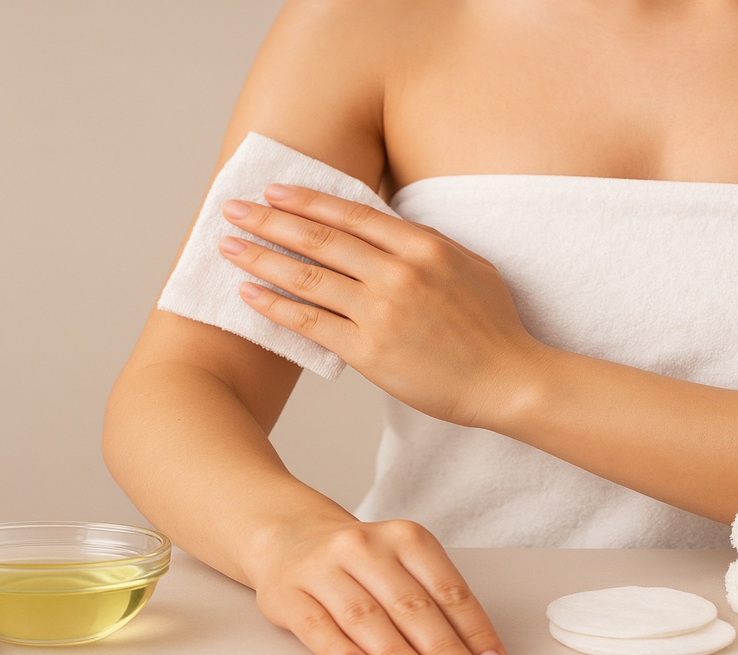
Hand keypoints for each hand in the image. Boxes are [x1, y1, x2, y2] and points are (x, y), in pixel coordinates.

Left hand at [217, 184, 551, 427]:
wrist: (508, 380)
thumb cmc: (493, 327)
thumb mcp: (470, 266)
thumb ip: (426, 244)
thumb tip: (389, 225)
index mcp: (424, 246)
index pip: (351, 215)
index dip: (306, 200)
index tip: (272, 190)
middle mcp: (398, 273)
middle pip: (320, 240)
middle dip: (269, 221)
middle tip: (231, 209)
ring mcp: (382, 313)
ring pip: (308, 278)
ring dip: (261, 259)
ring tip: (229, 248)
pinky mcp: (370, 353)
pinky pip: (311, 324)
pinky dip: (276, 307)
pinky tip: (250, 295)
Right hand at [242, 516, 509, 654]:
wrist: (288, 536)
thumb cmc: (360, 561)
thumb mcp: (402, 565)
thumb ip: (433, 603)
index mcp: (405, 538)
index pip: (447, 589)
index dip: (473, 631)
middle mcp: (364, 547)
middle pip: (410, 604)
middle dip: (442, 648)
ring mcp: (323, 568)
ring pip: (365, 615)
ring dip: (397, 654)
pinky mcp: (288, 593)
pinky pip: (316, 625)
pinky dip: (340, 651)